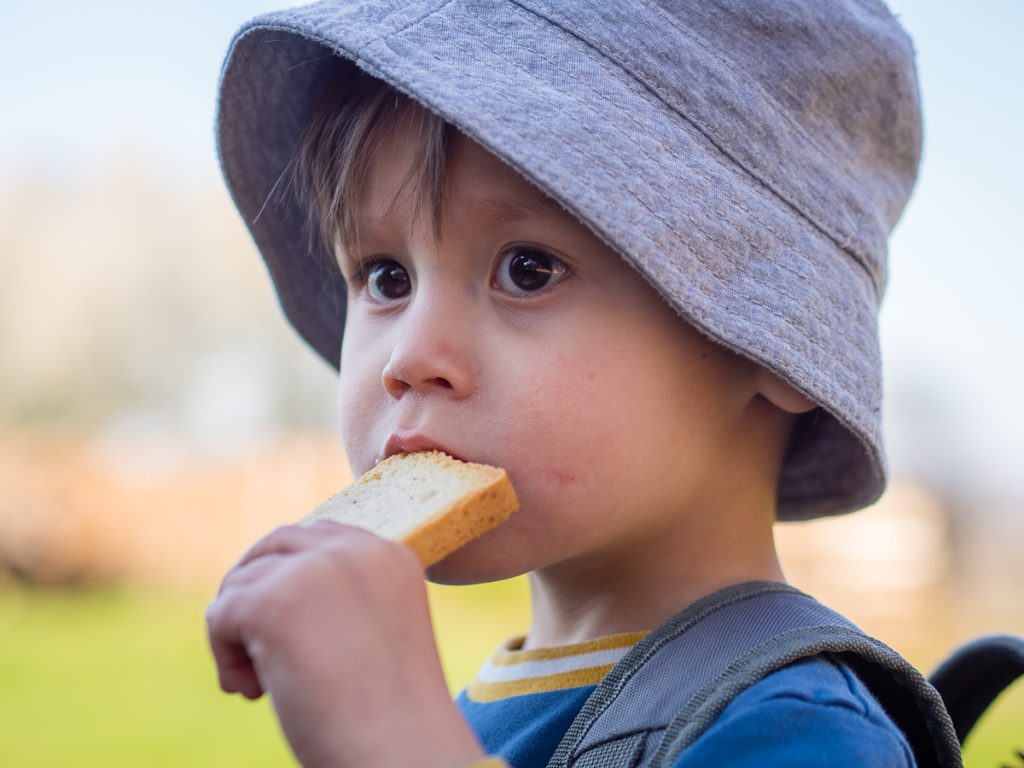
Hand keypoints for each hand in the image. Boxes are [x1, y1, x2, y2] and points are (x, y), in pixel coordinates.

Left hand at [206, 521, 483, 767]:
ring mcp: (316, 571)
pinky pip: (221, 613)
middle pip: (276, 544)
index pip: (321, 538)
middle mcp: (357, 551)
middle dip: (253, 590)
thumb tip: (259, 588)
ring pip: (243, 582)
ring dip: (239, 634)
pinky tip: (254, 691)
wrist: (401, 754)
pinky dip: (224, 655)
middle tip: (254, 650)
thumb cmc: (388, 717)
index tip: (286, 630)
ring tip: (261, 686)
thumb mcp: (371, 634)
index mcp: (391, 556)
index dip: (288, 576)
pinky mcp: (274, 601)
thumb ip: (336, 599)